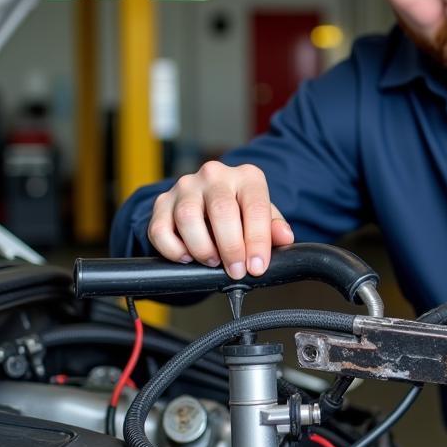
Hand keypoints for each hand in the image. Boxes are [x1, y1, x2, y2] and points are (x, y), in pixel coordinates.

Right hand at [147, 161, 293, 278]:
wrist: (208, 202)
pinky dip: (173, 249)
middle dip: (230, 247)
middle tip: (236, 271)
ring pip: (188, 217)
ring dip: (202, 247)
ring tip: (212, 262)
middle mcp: (215, 175)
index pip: (255, 208)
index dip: (257, 241)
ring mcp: (185, 186)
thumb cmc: (241, 212)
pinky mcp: (162, 202)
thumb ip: (275, 228)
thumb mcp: (263, 218)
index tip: (256, 267)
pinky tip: (187, 257)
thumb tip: (285, 237)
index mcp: (247, 177)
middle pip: (221, 210)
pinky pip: (160, 229)